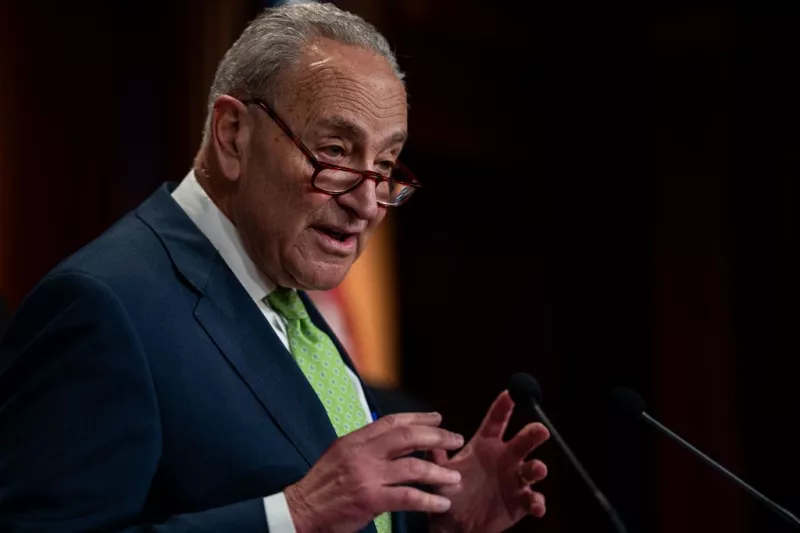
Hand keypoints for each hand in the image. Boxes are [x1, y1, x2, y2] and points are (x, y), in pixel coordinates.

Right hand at [284, 412, 464, 532]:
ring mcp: (367, 476)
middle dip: (437, 437)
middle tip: (456, 440)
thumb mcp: (340, 455)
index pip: (392, 421)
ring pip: (413, 468)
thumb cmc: (321, 486)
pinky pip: (408, 497)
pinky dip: (429, 500)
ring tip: (454, 477)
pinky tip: (441, 502)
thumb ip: (365, 447)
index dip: (418, 418)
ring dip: (439, 472)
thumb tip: (392, 441)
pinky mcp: (370, 499)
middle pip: (408, 437)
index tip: (438, 419)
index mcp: (355, 440)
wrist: (300, 511)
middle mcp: (362, 453)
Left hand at [428, 391, 549, 532]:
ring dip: (537, 468)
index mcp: (485, 446)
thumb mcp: (439, 475)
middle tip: (540, 429)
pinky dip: (537, 502)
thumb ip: (436, 459)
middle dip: (533, 434)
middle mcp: (504, 459)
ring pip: (532, 469)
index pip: (497, 421)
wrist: (455, 526)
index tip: (511, 392)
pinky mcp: (520, 503)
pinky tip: (536, 505)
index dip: (504, 406)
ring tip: (537, 468)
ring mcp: (515, 480)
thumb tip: (430, 443)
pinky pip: (533, 500)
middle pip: (523, 441)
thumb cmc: (449, 493)